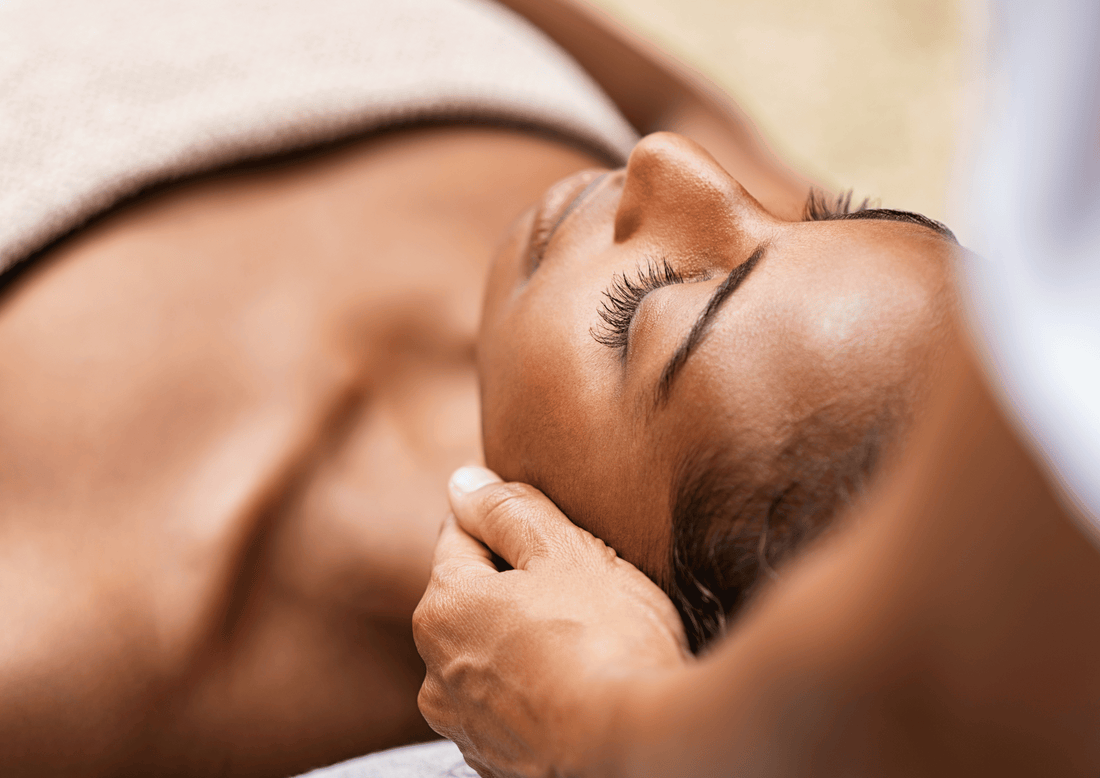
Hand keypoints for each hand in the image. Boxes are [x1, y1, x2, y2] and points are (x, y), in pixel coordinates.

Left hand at [413, 467, 689, 777]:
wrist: (638, 746)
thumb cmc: (604, 639)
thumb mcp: (563, 551)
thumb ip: (508, 510)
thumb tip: (463, 482)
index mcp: (443, 605)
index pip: (462, 534)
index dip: (507, 522)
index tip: (549, 529)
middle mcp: (435, 668)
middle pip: (473, 596)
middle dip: (515, 582)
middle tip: (580, 585)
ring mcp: (463, 722)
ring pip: (490, 651)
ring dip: (522, 637)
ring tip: (584, 638)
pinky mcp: (495, 760)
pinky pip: (509, 700)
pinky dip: (534, 686)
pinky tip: (578, 682)